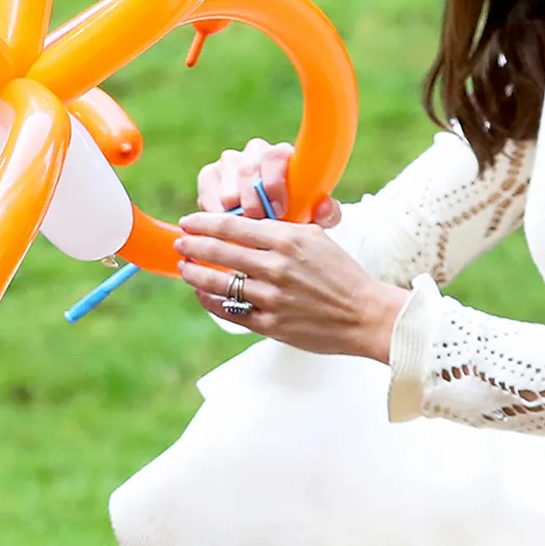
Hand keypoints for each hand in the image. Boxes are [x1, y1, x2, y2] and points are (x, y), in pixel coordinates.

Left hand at [175, 209, 408, 361]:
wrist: (364, 315)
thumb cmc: (341, 275)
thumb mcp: (316, 239)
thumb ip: (282, 229)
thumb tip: (249, 224)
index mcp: (288, 240)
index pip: (233, 226)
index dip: (204, 222)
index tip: (189, 221)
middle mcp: (277, 267)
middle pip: (220, 252)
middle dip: (192, 245)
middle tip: (180, 242)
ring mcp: (272, 297)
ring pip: (219, 282)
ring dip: (196, 274)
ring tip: (184, 267)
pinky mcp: (271, 324)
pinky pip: (230, 311)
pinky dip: (211, 301)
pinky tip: (202, 294)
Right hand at [197, 138, 341, 227]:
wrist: (267, 226)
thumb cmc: (294, 218)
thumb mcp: (313, 218)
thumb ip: (326, 213)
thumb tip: (324, 207)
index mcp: (283, 155)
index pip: (276, 156)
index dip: (275, 183)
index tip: (280, 210)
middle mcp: (255, 152)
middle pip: (248, 167)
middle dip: (253, 200)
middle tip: (258, 223)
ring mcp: (230, 161)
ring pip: (227, 179)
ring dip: (234, 206)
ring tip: (244, 227)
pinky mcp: (209, 174)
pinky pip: (207, 187)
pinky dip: (214, 208)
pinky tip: (225, 222)